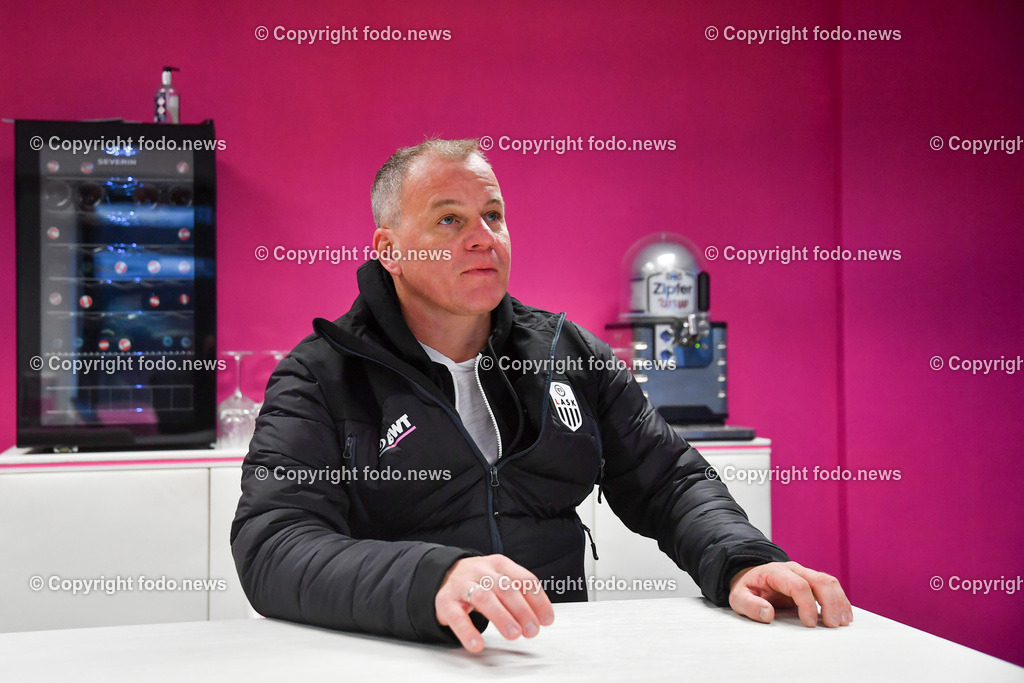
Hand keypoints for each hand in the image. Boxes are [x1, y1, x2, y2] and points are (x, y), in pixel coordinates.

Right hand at [435, 554, 554, 651]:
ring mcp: (462, 585)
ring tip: (513, 634)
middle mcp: (481, 571)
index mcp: (499, 564)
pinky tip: (477, 644)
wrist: (443, 574)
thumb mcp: (500, 578)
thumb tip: (542, 618)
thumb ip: (520, 594)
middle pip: (505, 588)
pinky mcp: (446, 602)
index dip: (538, 601)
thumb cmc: (479, 581)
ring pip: (484, 598)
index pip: (524, 580)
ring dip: (501, 617)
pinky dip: (467, 631)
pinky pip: (457, 617)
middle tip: (532, 630)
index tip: (546, 620)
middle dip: (522, 610)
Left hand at [728, 561, 852, 627]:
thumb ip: (749, 605)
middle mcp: (794, 570)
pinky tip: (844, 615)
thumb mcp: (738, 597)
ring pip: (829, 582)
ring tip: (843, 622)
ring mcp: (805, 573)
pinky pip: (831, 586)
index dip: (807, 604)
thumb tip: (767, 614)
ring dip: (839, 601)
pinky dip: (840, 600)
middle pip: (820, 581)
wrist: (751, 576)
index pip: (798, 585)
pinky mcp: (812, 581)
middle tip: (833, 625)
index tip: (809, 623)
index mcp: (776, 572)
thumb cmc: (747, 588)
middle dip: (830, 603)